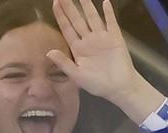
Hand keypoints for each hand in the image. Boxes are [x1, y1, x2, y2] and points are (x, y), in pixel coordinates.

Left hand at [49, 0, 165, 121]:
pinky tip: (105, 2)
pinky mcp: (115, 38)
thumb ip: (64, 63)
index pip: (67, 28)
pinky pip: (111, 23)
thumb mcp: (77, 76)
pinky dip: (109, 13)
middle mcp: (89, 40)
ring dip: (87, 5)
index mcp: (78, 49)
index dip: (61, 16)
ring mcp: (102, 38)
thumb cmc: (98, 84)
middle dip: (70, 7)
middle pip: (77, 20)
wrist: (119, 88)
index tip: (55, 3)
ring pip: (92, 18)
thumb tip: (49, 52)